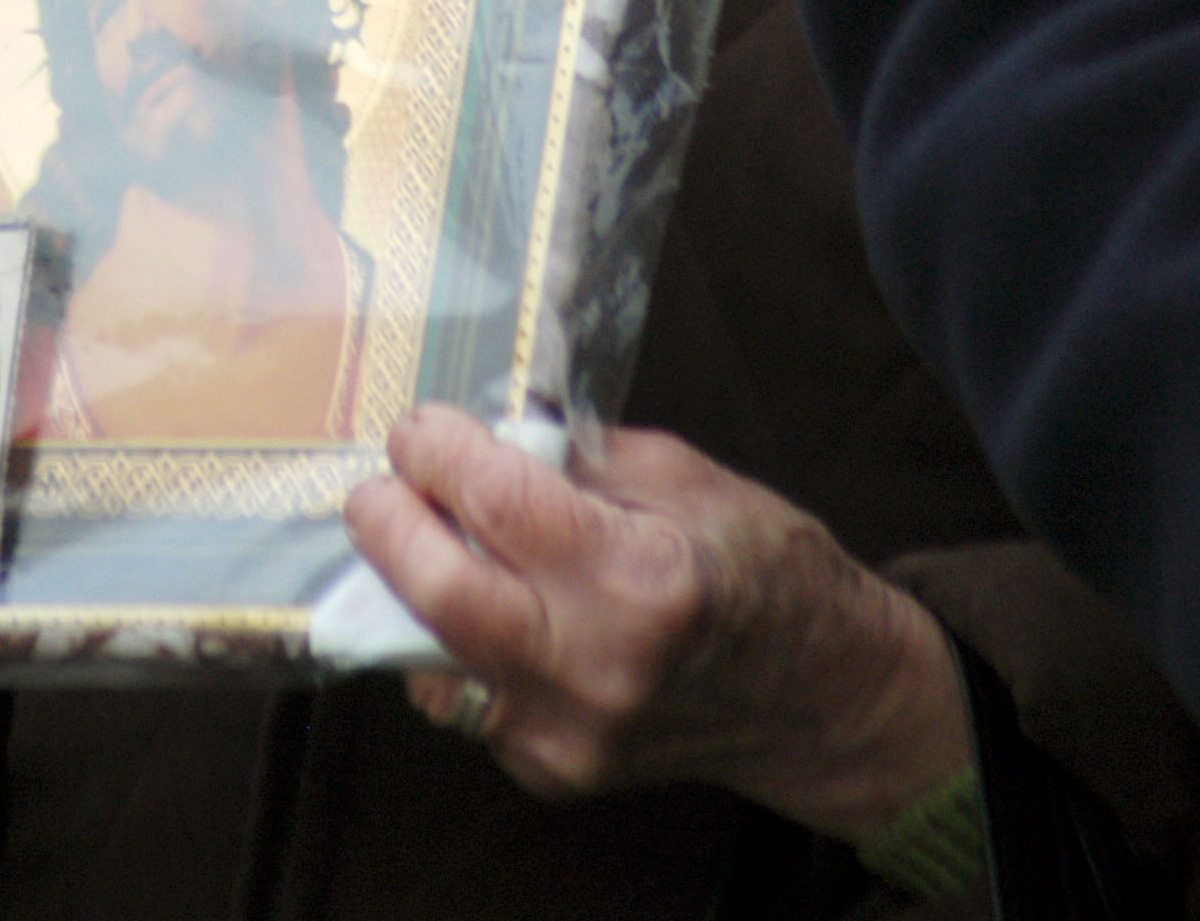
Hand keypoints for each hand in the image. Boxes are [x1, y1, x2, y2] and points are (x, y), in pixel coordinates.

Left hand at [343, 407, 969, 840]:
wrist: (818, 696)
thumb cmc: (761, 568)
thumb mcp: (682, 475)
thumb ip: (576, 458)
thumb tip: (488, 436)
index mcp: (643, 577)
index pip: (500, 504)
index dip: (440, 452)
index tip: (421, 427)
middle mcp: (599, 667)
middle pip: (442, 596)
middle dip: (389, 525)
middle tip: (382, 483)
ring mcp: (571, 734)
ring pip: (436, 657)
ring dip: (411, 589)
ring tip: (423, 536)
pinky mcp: (553, 771)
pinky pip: (466, 698)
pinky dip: (452, 645)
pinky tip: (477, 603)